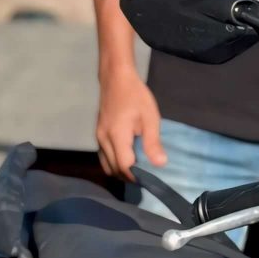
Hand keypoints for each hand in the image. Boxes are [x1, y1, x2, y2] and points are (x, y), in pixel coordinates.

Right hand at [96, 66, 162, 180]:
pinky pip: (104, 157)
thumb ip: (153, 142)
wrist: (115, 78)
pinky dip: (114, 163)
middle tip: (146, 176)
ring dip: (120, 171)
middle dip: (129, 176)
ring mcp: (98, 138)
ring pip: (106, 165)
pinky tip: (128, 158)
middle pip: (113, 169)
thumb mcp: (150, 117)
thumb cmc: (136, 95)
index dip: (137, 176)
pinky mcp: (98, 135)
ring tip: (138, 169)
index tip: (151, 178)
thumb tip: (160, 164)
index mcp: (116, 136)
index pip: (124, 166)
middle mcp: (103, 140)